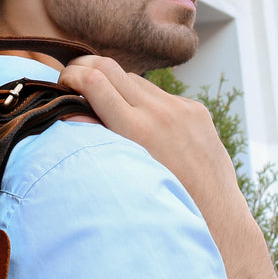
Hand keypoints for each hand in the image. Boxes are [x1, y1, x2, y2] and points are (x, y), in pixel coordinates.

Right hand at [59, 56, 240, 215]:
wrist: (215, 210)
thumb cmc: (163, 201)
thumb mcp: (125, 173)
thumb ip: (98, 139)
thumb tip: (69, 114)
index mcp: (137, 130)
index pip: (93, 81)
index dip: (70, 76)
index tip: (62, 85)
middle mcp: (160, 112)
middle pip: (110, 68)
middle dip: (85, 69)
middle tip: (72, 82)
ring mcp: (181, 108)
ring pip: (134, 80)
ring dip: (116, 87)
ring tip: (107, 108)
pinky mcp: (196, 110)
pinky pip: (160, 95)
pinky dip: (145, 103)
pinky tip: (146, 126)